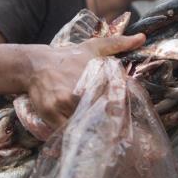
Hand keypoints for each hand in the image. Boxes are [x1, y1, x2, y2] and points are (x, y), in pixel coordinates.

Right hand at [26, 34, 144, 129]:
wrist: (35, 65)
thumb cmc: (68, 57)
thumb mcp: (93, 47)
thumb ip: (118, 43)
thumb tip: (142, 37)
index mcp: (95, 77)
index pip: (117, 100)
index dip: (122, 112)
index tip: (126, 123)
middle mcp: (81, 90)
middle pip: (102, 116)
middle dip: (110, 126)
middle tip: (116, 136)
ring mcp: (65, 103)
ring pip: (85, 126)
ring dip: (93, 133)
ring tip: (100, 140)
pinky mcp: (51, 113)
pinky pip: (68, 131)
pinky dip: (75, 135)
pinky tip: (80, 136)